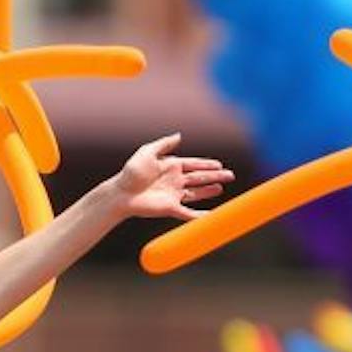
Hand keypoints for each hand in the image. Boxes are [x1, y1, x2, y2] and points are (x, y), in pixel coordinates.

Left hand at [109, 134, 232, 220]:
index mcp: (170, 166)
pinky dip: (200, 215)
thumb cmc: (131, 172)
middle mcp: (174, 181)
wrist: (121, 194)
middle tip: (230, 175)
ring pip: (196, 193)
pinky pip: (189, 213)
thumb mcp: (147, 152)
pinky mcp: (170, 208)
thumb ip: (164, 144)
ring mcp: (173, 195)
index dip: (206, 164)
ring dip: (209, 191)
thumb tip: (179, 135)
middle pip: (199, 178)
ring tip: (221, 188)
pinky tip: (211, 215)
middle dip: (215, 176)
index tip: (219, 164)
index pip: (193, 164)